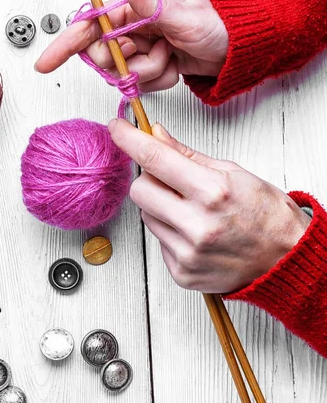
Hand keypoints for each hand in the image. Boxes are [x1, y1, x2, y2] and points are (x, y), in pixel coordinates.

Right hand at [35, 0, 227, 91]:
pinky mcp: (152, 67)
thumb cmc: (215, 22)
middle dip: (127, 62)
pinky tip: (175, 67)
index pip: (90, 27)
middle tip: (154, 51)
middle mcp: (133, 29)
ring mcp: (142, 49)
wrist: (236, 46)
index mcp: (133, 9)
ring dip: (150, 72)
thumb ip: (150, 3)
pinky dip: (160, 81)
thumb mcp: (182, 13)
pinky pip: (143, 84)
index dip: (65, 45)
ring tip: (172, 56)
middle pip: (104, 58)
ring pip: (125, 75)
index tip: (45, 63)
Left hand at [108, 119, 310, 292]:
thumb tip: (156, 135)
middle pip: (140, 190)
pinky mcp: (182, 273)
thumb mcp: (234, 173)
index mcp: (213, 191)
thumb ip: (188, 156)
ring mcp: (188, 253)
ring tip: (192, 212)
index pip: (155, 159)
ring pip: (146, 217)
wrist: (285, 260)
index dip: (130, 140)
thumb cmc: (266, 214)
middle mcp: (198, 225)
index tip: (117, 129)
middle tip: (171, 182)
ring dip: (160, 208)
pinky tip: (196, 235)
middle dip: (149, 180)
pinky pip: (158, 242)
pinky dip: (171, 233)